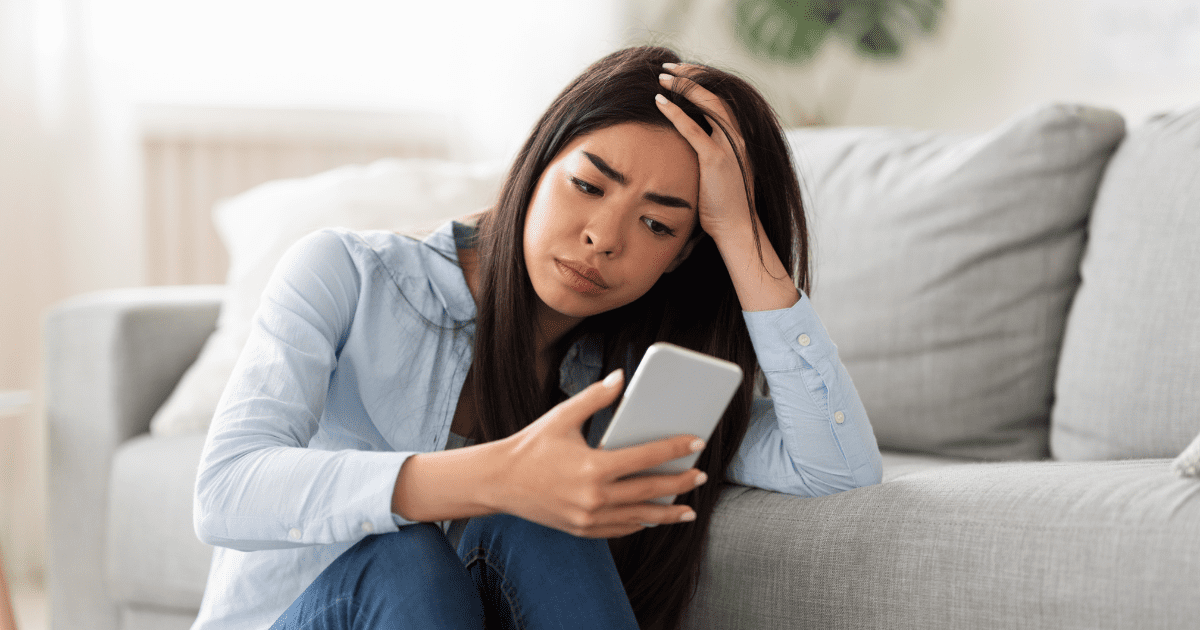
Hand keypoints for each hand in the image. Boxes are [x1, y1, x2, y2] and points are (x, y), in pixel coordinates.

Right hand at [492, 369, 707, 538]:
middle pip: (650, 490)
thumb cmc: (532, 445)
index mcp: (593, 466)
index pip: (646, 457)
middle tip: (702, 475)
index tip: (697, 443)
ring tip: (689, 509)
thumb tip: (622, 377)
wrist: (499, 482)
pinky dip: (641, 523)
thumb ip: (595, 397)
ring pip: (640, 517)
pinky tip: (654, 517)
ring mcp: (589, 518)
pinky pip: (621, 529)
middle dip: (681, 483)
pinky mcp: (582, 530)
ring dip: (667, 512)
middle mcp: (594, 497)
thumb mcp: (562, 416)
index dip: (675, 449)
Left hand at [655, 63, 754, 240]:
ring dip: (684, 86)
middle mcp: (737, 137)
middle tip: (669, 68)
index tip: (681, 74)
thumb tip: (688, 148)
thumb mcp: (720, 173)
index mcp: (739, 138)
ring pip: (708, 104)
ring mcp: (729, 147)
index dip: (701, 83)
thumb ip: (710, 155)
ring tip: (663, 77)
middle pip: (716, 94)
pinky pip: (693, 129)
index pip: (721, 100)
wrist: (737, 227)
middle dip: (692, 76)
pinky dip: (676, 112)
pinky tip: (660, 101)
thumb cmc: (724, 205)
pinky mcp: (716, 159)